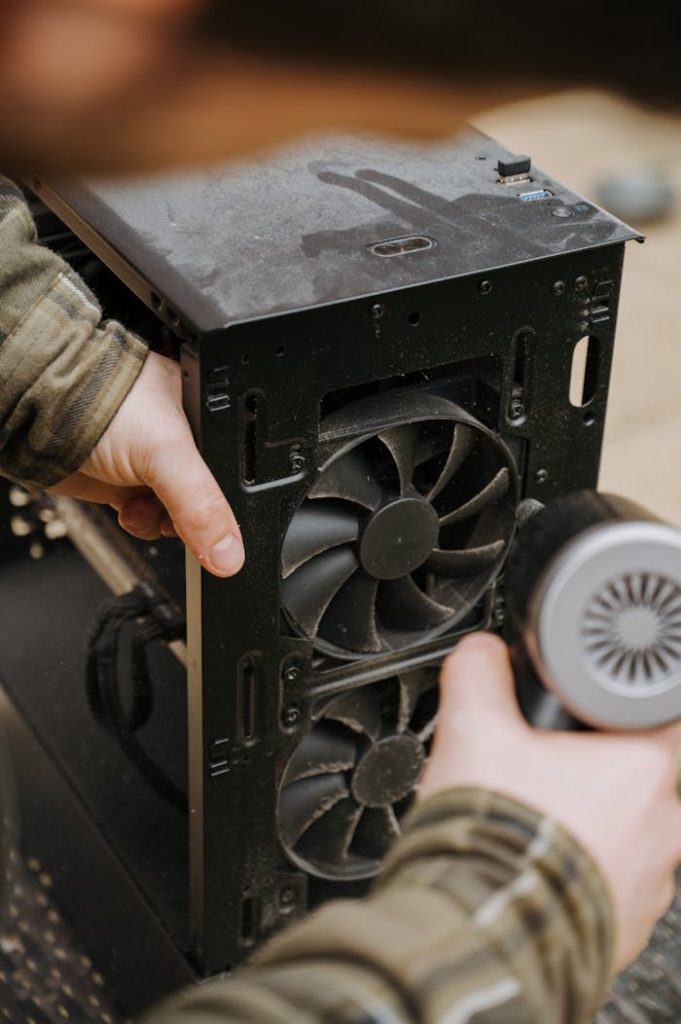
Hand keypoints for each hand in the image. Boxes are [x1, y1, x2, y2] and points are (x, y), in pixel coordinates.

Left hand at [50, 351, 244, 576]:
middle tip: (180, 513)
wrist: (34, 416)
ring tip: (148, 508)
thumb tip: (230, 555)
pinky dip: (141, 523)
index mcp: (209, 411)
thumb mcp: (168, 452)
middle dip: (195, 515)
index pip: (240, 466)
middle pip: (212, 497)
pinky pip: (150, 518)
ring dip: (165, 523)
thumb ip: (203, 506)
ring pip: (180, 513)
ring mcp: (153, 463)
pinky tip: (129, 509)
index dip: (236, 499)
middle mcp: (184, 437)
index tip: (227, 525)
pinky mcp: (128, 483)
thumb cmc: (98, 402)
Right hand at [421, 632, 680, 971]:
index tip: (573, 714)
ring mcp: (649, 886)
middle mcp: (662, 829)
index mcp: (641, 770)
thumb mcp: (472, 727)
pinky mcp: (626, 931)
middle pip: (625, 776)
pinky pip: (605, 885)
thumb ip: (480, 671)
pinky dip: (572, 874)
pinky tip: (529, 867)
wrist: (478, 936)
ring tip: (524, 825)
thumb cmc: (492, 837)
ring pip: (617, 833)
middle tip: (530, 772)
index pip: (648, 713)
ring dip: (578, 825)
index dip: (603, 708)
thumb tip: (482, 650)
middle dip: (580, 770)